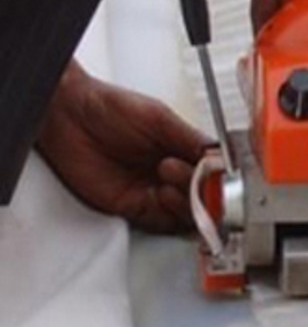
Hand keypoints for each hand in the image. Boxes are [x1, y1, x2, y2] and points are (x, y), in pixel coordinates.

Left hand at [37, 59, 207, 232]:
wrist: (66, 116)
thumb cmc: (107, 107)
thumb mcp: (157, 116)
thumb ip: (188, 137)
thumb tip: (218, 154)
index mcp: (181, 148)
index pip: (213, 170)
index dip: (220, 177)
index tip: (222, 176)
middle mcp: (170, 172)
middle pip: (203, 195)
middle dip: (205, 192)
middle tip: (200, 182)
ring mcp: (152, 190)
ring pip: (185, 211)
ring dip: (187, 202)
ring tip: (172, 179)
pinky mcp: (132, 205)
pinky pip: (160, 220)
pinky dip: (168, 213)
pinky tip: (165, 195)